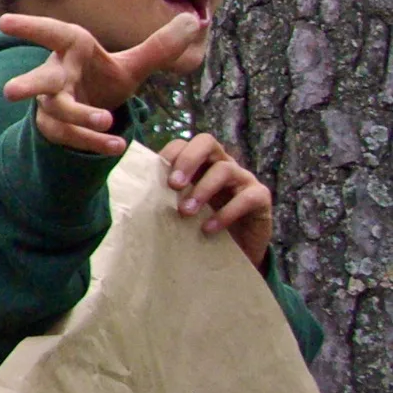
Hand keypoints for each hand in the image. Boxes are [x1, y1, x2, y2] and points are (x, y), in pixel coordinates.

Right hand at [0, 11, 205, 154]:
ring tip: (106, 123)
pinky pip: (71, 136)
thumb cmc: (104, 78)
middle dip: (25, 85)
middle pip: (39, 79)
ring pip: (58, 111)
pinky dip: (93, 141)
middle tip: (10, 92)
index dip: (29, 29)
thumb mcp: (133, 64)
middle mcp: (56, 75)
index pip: (52, 35)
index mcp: (73, 50)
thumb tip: (195, 22)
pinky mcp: (55, 128)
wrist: (88, 113)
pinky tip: (117, 146)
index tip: (4, 24)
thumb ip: (160, 47)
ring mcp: (52, 104)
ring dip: (80, 117)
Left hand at [161, 133, 274, 267]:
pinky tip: (209, 228)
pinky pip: (246, 197)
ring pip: (225, 169)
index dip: (170, 153)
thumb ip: (165, 195)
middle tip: (173, 184)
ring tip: (186, 212)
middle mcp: (223, 163)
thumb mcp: (181, 207)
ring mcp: (244, 178)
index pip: (184, 144)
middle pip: (207, 142)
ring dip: (203, 190)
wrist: (235, 250)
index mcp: (201, 162)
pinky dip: (225, 213)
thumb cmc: (201, 224)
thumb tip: (132, 191)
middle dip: (188, 160)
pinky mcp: (261, 197)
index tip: (157, 173)